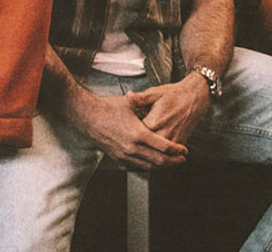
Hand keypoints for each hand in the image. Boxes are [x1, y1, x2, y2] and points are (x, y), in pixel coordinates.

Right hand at [61, 94, 188, 169]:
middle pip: (159, 161)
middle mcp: (132, 148)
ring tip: (171, 162)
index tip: (185, 150)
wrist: (87, 116)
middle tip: (182, 159)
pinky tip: (154, 162)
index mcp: (138, 134)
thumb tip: (162, 106)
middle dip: (173, 161)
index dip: (177, 150)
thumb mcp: (131, 104)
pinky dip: (148, 166)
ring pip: (148, 166)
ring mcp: (124, 155)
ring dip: (162, 166)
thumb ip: (147, 106)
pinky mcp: (117, 158)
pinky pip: (137, 166)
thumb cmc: (108, 107)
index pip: (164, 147)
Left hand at [125, 74, 211, 145]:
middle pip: (144, 146)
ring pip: (155, 153)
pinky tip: (152, 150)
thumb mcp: (156, 93)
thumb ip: (140, 98)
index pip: (135, 134)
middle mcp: (163, 133)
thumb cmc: (175, 94)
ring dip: (147, 152)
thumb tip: (128, 96)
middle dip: (136, 145)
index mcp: (153, 122)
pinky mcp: (179, 143)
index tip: (124, 132)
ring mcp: (172, 140)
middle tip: (129, 142)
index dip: (128, 134)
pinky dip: (158, 153)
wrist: (195, 97)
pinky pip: (166, 153)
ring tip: (139, 148)